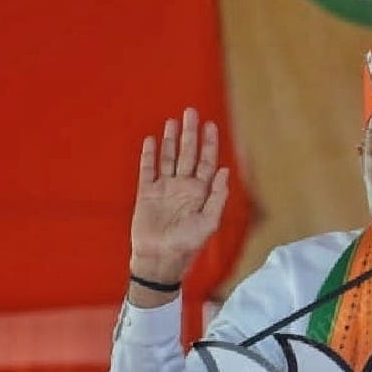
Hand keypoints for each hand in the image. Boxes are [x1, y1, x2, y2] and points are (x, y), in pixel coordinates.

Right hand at [129, 108, 228, 292]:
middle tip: (191, 112)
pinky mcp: (146, 193)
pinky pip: (148, 170)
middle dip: (190, 134)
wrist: (159, 259)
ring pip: (168, 158)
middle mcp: (183, 187)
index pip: (207, 163)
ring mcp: (165, 189)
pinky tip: (151, 140)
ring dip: (170, 140)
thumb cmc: (187, 245)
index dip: (210, 144)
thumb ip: (217, 197)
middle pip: (188, 154)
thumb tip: (225, 171)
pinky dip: (149, 155)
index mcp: (200, 193)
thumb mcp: (208, 223)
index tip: (211, 125)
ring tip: (173, 121)